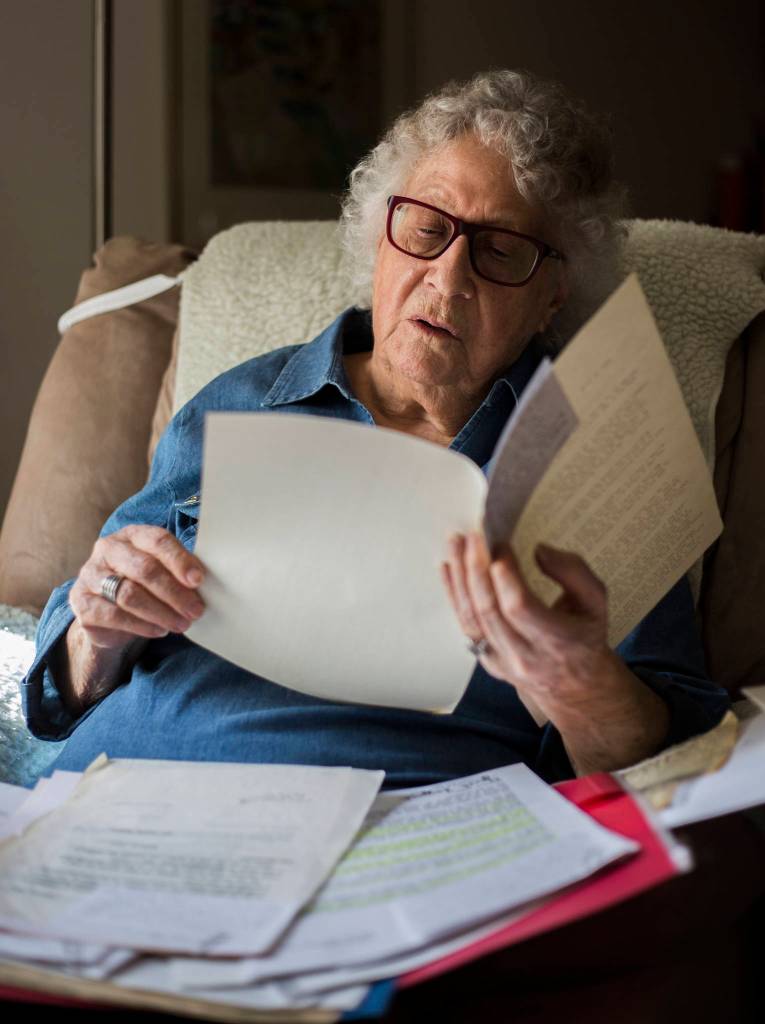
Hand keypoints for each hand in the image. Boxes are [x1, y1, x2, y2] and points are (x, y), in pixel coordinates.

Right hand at [68, 525, 205, 652]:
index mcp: (132, 534)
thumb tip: (204, 581)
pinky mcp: (81, 602)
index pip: (157, 540)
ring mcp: (90, 574)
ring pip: (129, 594)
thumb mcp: (163, 571)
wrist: (110, 613)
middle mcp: (108, 549)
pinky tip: (159, 631)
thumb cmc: (145, 585)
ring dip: (161, 612)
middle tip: (195, 611)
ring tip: (182, 624)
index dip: (180, 560)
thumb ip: (180, 571)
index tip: (199, 580)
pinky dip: (141, 625)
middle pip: (144, 568)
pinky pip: (113, 615)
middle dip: (174, 592)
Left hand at [441, 532, 668, 771]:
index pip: (520, 608)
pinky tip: (449, 568)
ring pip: (471, 618)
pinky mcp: (487, 660)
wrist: (576, 688)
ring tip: (455, 544)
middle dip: (476, 569)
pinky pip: (465, 626)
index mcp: (557, 641)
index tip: (500, 545)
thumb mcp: (596, 602)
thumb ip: (574, 572)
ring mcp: (501, 661)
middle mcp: (525, 656)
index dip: (505, 576)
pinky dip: (454, 595)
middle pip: (489, 610)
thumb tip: (539, 551)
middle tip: (472, 536)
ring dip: (460, 578)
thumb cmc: (585, 636)